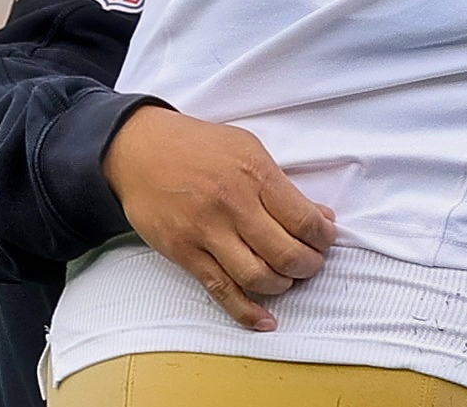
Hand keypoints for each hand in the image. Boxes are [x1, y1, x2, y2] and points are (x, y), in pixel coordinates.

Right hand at [102, 106, 335, 331]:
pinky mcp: (184, 253)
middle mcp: (233, 205)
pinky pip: (220, 290)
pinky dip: (246, 310)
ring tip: (289, 279)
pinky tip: (264, 320)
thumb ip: (283, 185)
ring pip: (257, 276)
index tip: (326, 240)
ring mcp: (206, 232)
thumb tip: (320, 217)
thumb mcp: (249, 149)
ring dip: (283, 286)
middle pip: (285, 253)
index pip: (303, 219)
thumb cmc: (199, 146)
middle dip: (308, 265)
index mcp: (255, 174)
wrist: (140, 151)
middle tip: (311, 263)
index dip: (323, 237)